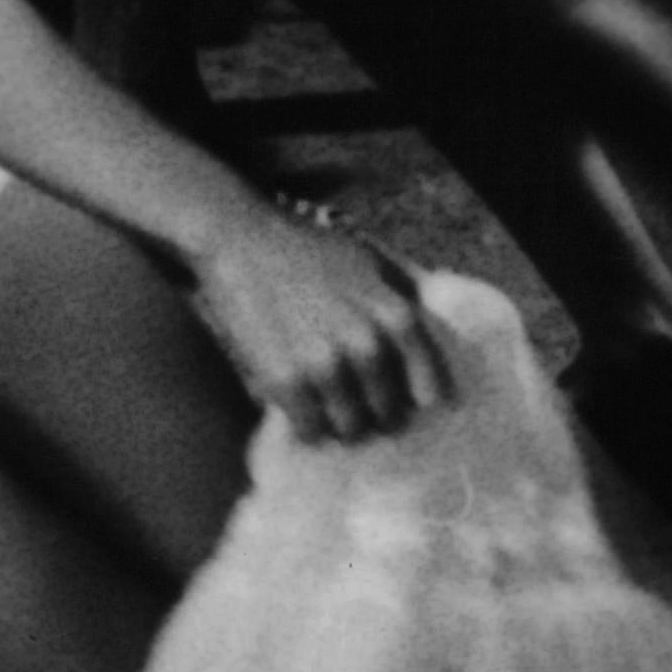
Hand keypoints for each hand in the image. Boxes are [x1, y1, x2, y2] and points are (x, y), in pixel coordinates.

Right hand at [186, 205, 452, 443]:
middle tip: (359, 409)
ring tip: (328, 412)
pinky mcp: (285, 382)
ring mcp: (326, 367)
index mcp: (396, 317)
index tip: (407, 405)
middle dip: (375, 416)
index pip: (429, 389)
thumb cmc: (309, 250)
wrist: (242, 241)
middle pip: (388, 416)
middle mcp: (368, 346)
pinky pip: (309, 430)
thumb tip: (429, 334)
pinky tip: (301, 412)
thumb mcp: (372, 263)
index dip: (418, 402)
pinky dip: (307, 428)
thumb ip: (403, 298)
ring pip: (349, 430)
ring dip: (341, 426)